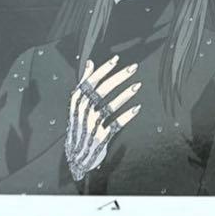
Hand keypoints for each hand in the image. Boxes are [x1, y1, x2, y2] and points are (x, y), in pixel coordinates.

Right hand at [65, 55, 141, 182]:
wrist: (77, 155)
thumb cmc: (80, 125)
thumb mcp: (78, 103)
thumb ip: (84, 83)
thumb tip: (89, 62)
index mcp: (77, 102)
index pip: (90, 82)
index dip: (103, 70)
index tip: (116, 60)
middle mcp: (83, 112)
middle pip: (102, 91)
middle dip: (119, 77)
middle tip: (133, 68)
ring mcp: (92, 125)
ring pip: (109, 107)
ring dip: (125, 95)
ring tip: (137, 86)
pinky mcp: (101, 137)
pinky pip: (116, 124)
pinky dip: (126, 116)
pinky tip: (136, 108)